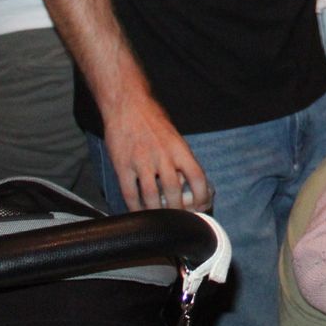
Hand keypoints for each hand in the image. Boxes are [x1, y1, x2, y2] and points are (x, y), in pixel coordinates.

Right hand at [102, 94, 212, 212]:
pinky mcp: (122, 165)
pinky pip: (130, 193)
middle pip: (174, 192)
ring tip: (160, 220)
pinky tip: (139, 213)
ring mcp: (141, 162)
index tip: (202, 207)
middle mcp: (163, 156)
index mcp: (180, 149)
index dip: (202, 197)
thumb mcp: (175, 137)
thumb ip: (180, 160)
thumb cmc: (153, 121)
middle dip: (178, 210)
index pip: (198, 178)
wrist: (128, 105)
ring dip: (157, 213)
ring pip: (151, 197)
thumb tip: (187, 185)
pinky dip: (135, 207)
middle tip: (179, 218)